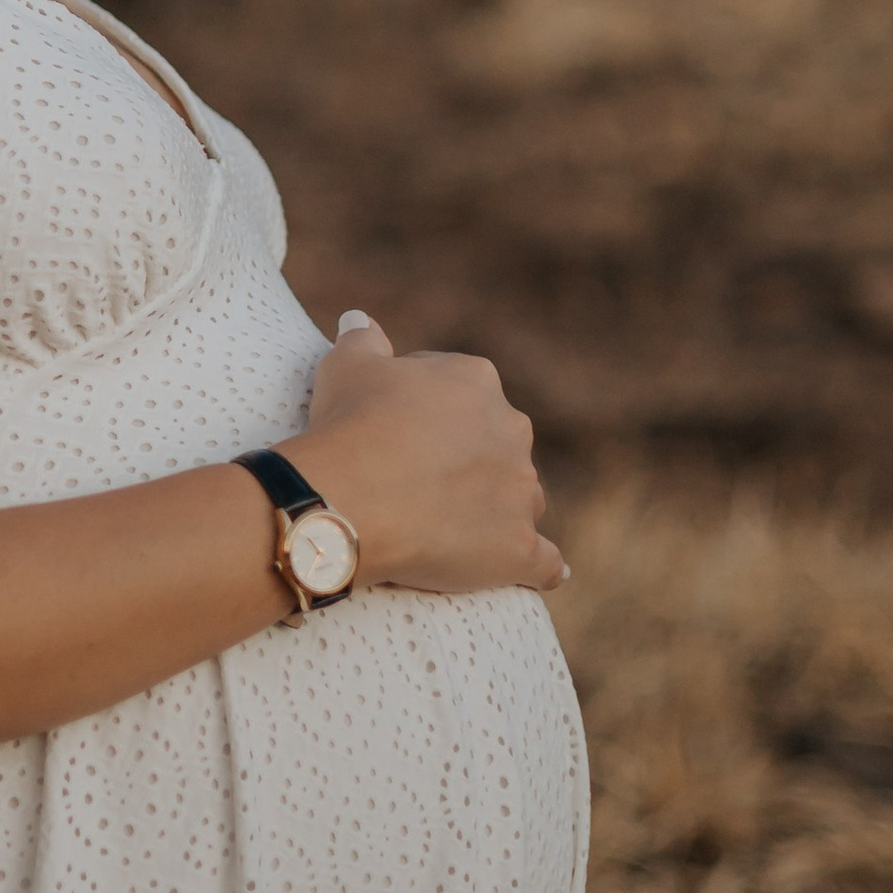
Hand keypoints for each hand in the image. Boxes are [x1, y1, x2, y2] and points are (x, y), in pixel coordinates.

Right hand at [287, 313, 564, 596]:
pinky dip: (541, 566)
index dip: (427, 415)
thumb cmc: (349, 423)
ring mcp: (520, 492)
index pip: (462, 393)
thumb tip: (359, 318)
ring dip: (498, 510)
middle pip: (498, 445)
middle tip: (418, 481)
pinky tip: (544, 573)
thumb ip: (363, 338)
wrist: (351, 496)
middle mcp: (512, 431)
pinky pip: (543, 560)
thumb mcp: (348, 365)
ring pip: (521, 498)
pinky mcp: (520, 548)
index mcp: (477, 381)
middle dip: (471, 460)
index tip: (396, 434)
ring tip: (455, 529)